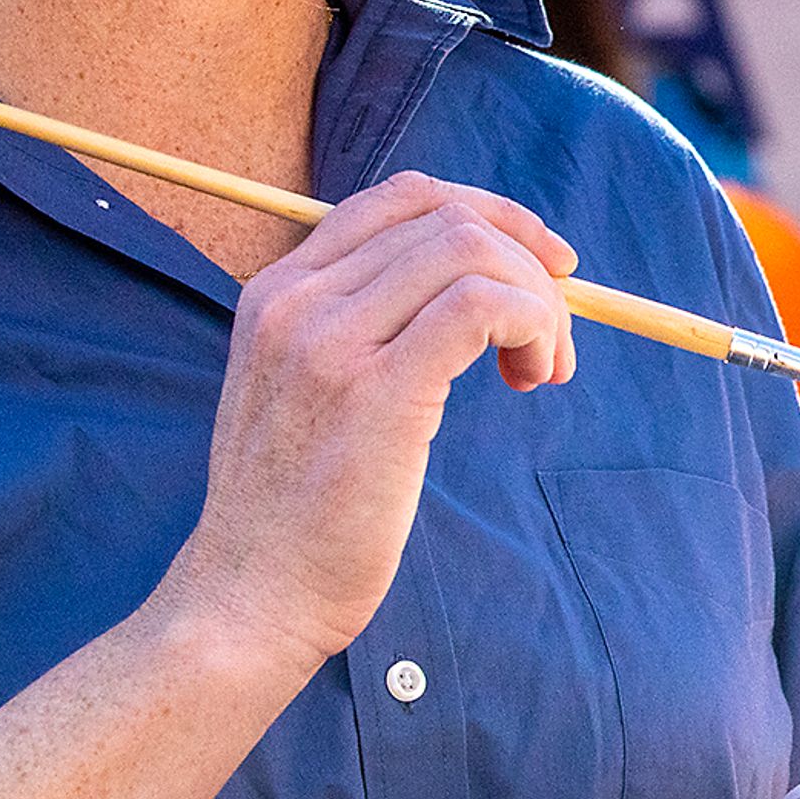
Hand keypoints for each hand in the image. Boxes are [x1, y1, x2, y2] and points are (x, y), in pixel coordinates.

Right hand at [159, 171, 578, 673]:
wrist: (250, 598)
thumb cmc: (297, 512)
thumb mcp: (305, 394)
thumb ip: (361, 332)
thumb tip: (480, 293)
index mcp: (278, 291)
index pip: (402, 200)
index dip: (490, 215)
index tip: (541, 265)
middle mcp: (296, 301)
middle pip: (448, 220)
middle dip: (527, 266)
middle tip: (549, 343)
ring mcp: (329, 342)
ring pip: (471, 252)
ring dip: (537, 302)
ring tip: (541, 369)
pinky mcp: (377, 392)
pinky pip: (483, 306)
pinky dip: (532, 323)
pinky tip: (533, 375)